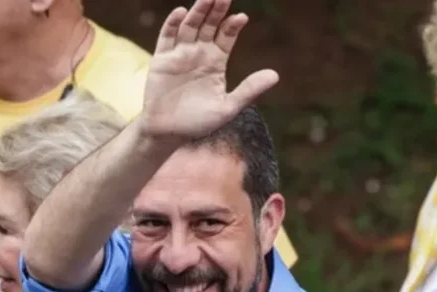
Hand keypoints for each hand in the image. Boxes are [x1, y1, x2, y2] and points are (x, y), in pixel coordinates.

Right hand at [139, 0, 278, 141]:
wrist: (168, 134)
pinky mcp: (161, 60)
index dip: (233, 25)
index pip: (226, 36)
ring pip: (189, 26)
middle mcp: (199, 53)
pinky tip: (180, 12)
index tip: (241, 18)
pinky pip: (167, 38)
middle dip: (216, 9)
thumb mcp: (227, 107)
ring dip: (197, 11)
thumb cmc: (198, 123)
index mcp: (216, 62)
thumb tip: (275, 75)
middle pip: (209, 24)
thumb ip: (249, 90)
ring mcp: (179, 54)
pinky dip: (172, 24)